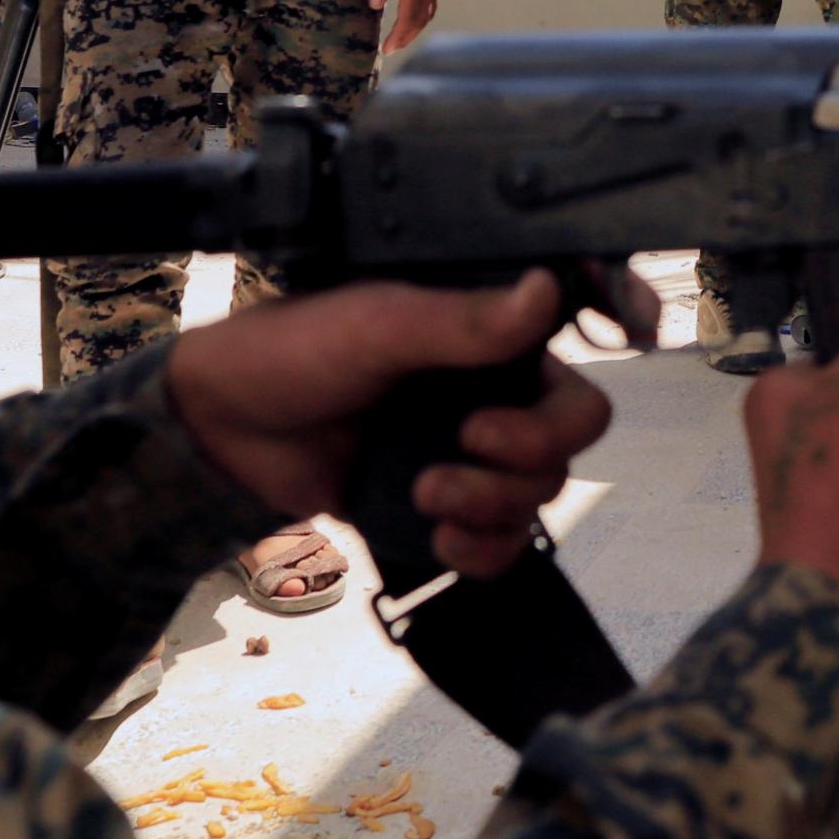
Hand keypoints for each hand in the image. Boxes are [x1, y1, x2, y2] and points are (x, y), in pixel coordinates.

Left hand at [165, 270, 646, 575]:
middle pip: (574, 425)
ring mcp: (475, 450)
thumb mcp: (376, 325)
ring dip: (494, 502)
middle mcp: (493, 387)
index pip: (579, 330)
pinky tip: (441, 537)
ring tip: (427, 493)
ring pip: (543, 488)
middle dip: (533, 449)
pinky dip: (485, 548)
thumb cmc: (291, 353)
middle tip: (471, 442)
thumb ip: (463, 319)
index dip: (609, 343)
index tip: (615, 348)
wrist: (223, 432)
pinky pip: (506, 542)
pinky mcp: (450, 507)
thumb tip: (543, 289)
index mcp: (486, 331)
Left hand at [371, 0, 446, 54]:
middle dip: (405, 37)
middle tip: (390, 50)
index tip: (386, 48)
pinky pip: (431, 6)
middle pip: (420, 20)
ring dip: (414, 30)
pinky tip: (410, 22)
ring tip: (399, 40)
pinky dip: (420, 19)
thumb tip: (375, 6)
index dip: (398, 35)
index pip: (409, 16)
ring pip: (428, 15)